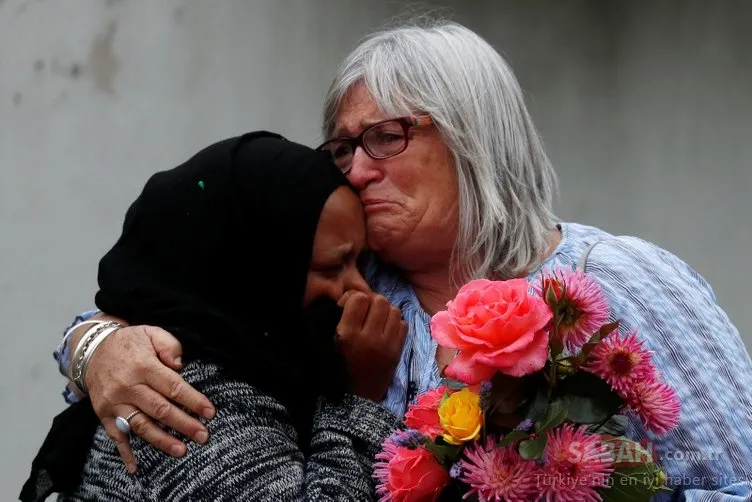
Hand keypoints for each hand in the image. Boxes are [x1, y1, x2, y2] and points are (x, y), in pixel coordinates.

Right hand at [83, 323, 215, 472]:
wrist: (92, 351)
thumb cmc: (129, 343)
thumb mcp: (151, 333)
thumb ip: (169, 345)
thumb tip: (181, 365)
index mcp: (143, 366)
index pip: (173, 387)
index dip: (193, 400)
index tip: (209, 412)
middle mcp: (128, 387)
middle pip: (160, 409)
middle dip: (184, 424)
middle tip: (203, 436)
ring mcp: (114, 403)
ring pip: (140, 425)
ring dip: (161, 440)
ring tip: (181, 450)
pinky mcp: (104, 414)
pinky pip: (115, 436)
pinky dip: (125, 452)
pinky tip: (135, 466)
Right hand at [336, 292, 406, 400]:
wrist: (354, 400)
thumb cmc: (336, 369)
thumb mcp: (328, 344)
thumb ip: (338, 319)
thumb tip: (349, 298)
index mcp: (348, 335)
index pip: (359, 298)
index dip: (353, 298)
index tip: (348, 306)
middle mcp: (370, 338)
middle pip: (379, 301)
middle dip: (371, 301)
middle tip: (365, 311)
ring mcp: (387, 345)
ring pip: (394, 310)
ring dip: (385, 311)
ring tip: (376, 319)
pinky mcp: (398, 353)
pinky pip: (403, 325)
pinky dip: (395, 324)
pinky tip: (385, 330)